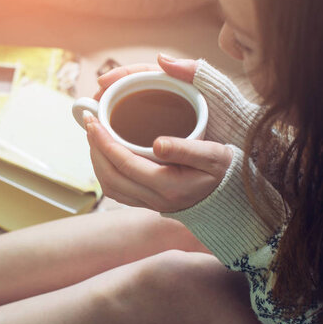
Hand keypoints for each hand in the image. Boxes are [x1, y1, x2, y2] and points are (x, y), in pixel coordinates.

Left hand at [86, 53, 231, 211]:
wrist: (233, 198)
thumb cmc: (225, 171)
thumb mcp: (214, 156)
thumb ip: (187, 149)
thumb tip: (157, 143)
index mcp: (169, 186)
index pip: (124, 164)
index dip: (103, 141)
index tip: (93, 119)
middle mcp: (156, 199)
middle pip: (110, 177)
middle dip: (95, 149)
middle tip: (89, 122)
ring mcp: (151, 204)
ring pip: (111, 187)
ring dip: (97, 161)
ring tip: (94, 135)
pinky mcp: (149, 204)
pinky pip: (118, 191)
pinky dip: (106, 171)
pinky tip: (107, 152)